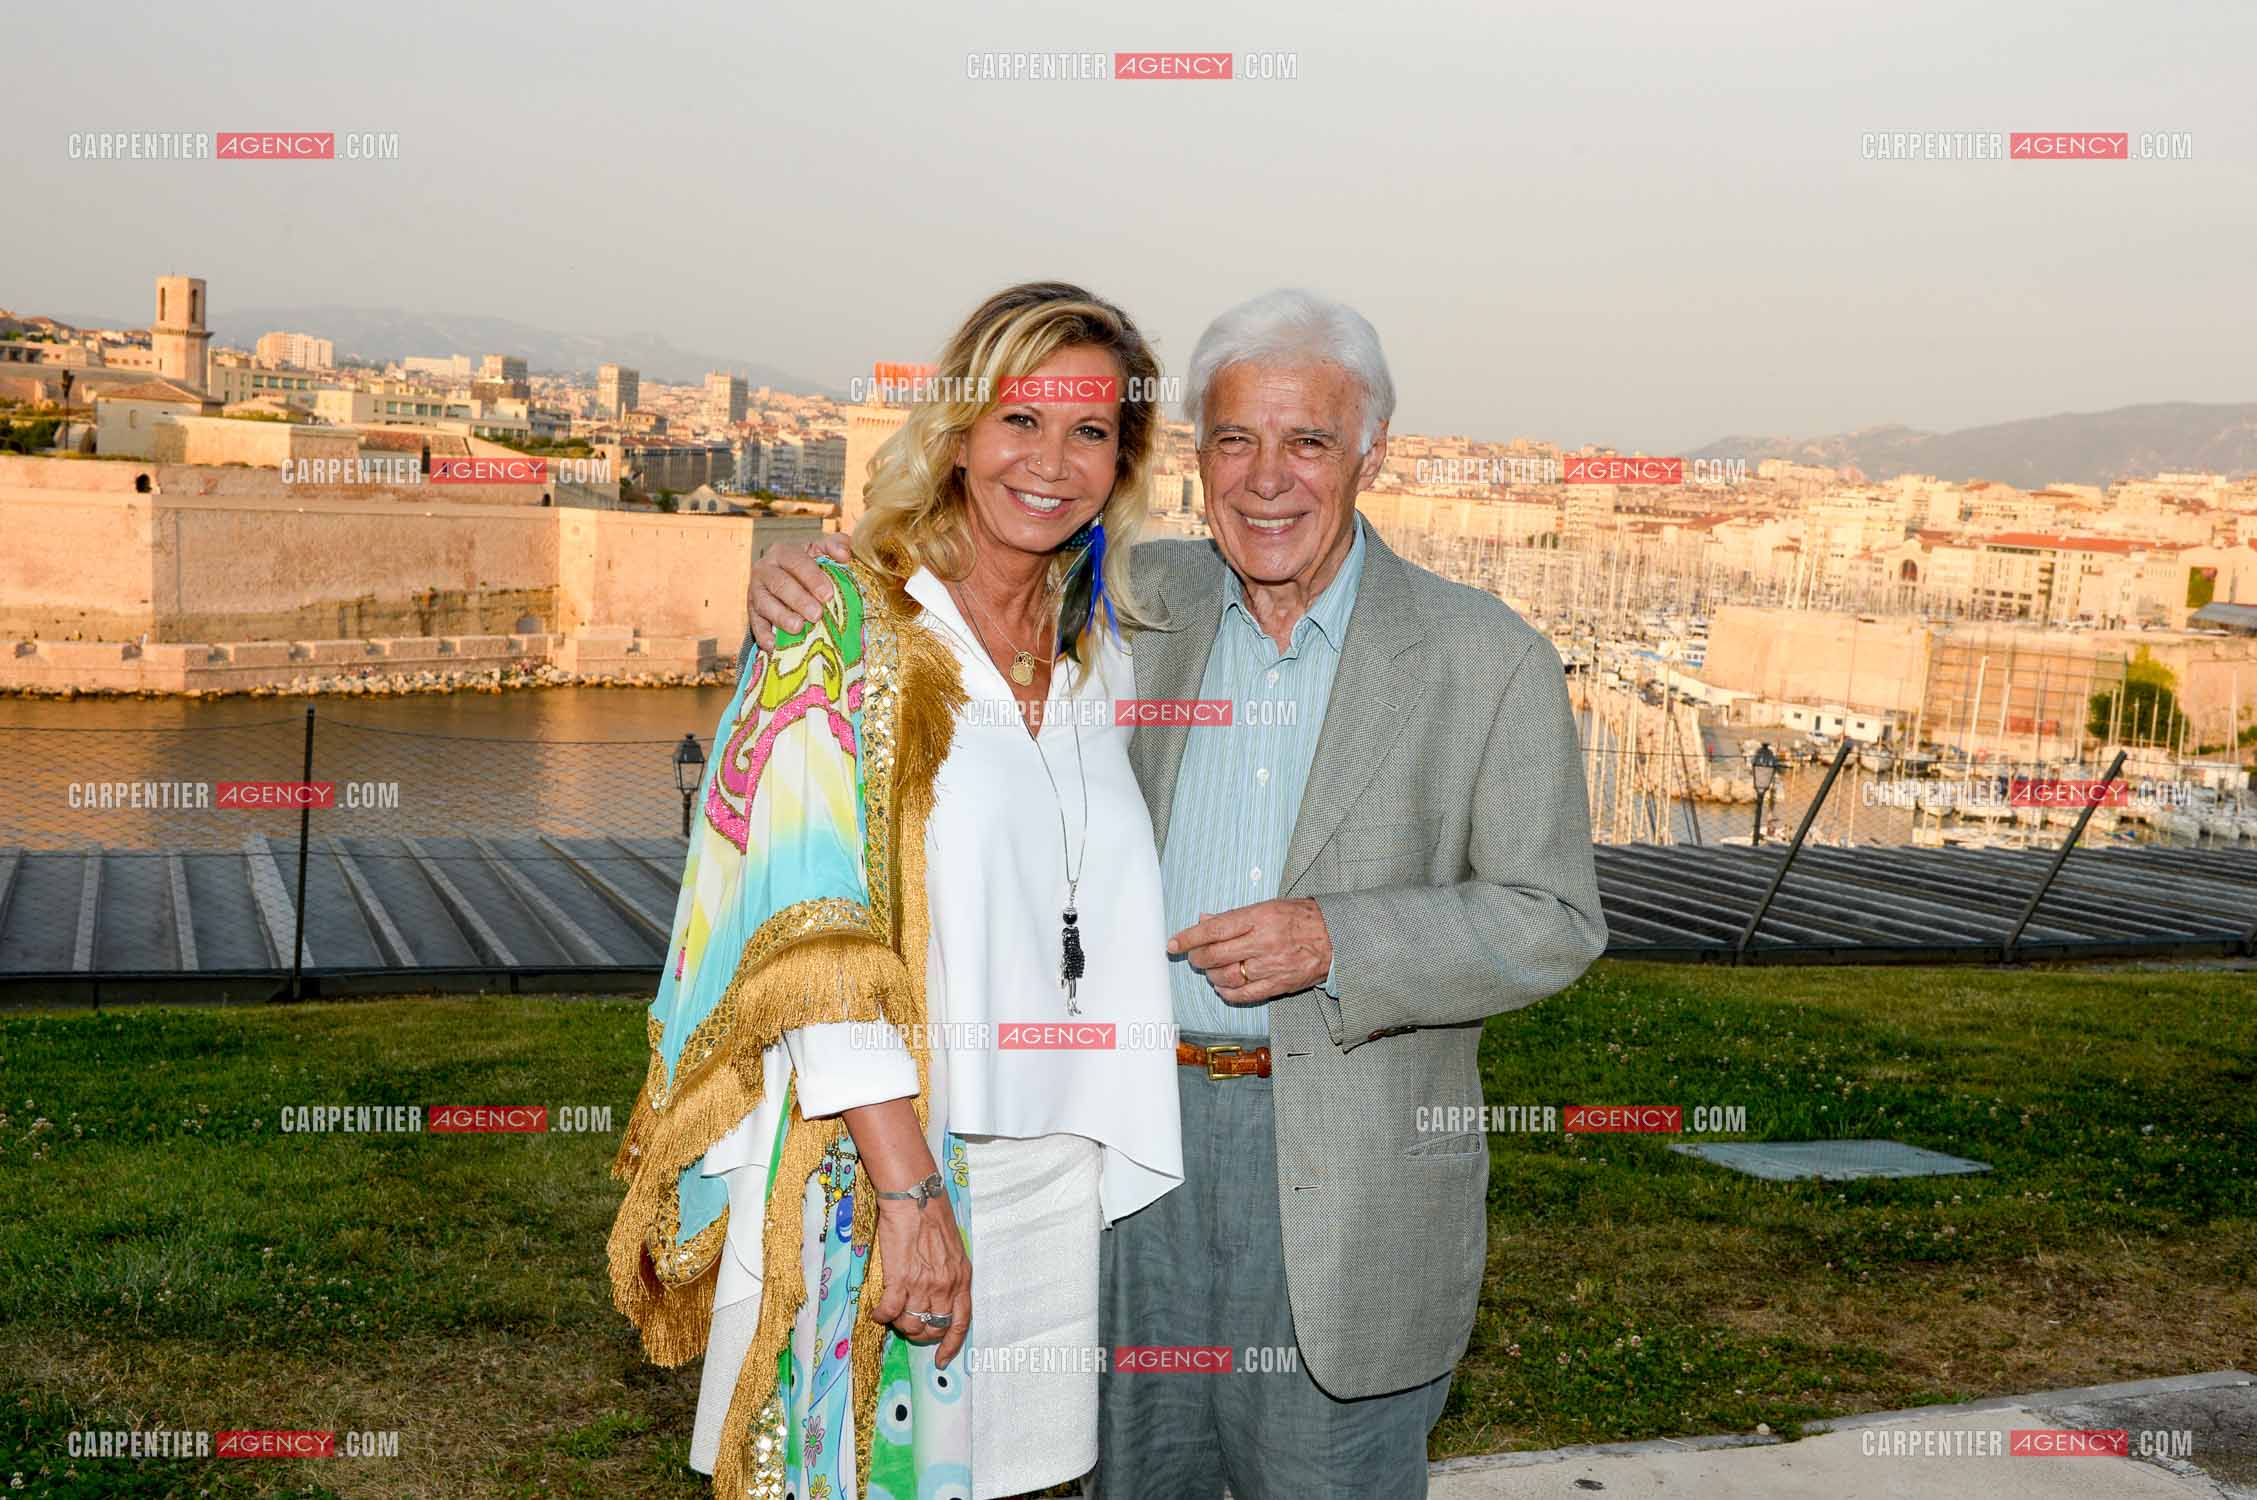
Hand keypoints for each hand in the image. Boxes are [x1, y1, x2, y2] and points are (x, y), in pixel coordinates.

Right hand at [747, 534, 853, 649]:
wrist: (784, 576)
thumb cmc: (808, 564)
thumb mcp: (821, 550)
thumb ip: (835, 545)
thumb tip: (844, 554)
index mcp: (783, 552)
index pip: (797, 562)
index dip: (812, 578)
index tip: (828, 595)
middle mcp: (765, 569)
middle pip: (780, 584)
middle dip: (798, 600)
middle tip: (816, 615)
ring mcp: (756, 590)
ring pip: (765, 603)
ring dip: (781, 617)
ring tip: (798, 628)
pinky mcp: (751, 610)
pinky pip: (754, 622)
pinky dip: (763, 634)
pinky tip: (772, 645)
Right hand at [867, 1191, 972, 1367]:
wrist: (914, 1197)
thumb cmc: (933, 1217)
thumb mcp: (954, 1249)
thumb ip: (950, 1274)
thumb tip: (940, 1294)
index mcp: (961, 1279)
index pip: (960, 1323)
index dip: (951, 1345)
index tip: (941, 1359)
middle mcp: (945, 1286)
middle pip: (934, 1327)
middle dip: (921, 1334)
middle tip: (908, 1325)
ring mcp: (923, 1284)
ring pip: (911, 1324)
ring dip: (900, 1324)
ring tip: (893, 1313)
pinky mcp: (900, 1279)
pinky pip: (890, 1311)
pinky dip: (882, 1316)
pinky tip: (878, 1311)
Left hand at [1168, 898, 1331, 1004]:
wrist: (1336, 938)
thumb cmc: (1301, 918)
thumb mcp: (1267, 907)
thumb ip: (1234, 916)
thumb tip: (1204, 920)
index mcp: (1260, 917)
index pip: (1215, 929)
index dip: (1189, 938)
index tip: (1173, 944)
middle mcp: (1264, 941)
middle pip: (1216, 955)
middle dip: (1197, 958)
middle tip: (1193, 957)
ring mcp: (1272, 966)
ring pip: (1227, 977)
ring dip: (1212, 976)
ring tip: (1211, 971)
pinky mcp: (1279, 985)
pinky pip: (1244, 995)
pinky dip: (1228, 993)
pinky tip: (1223, 986)